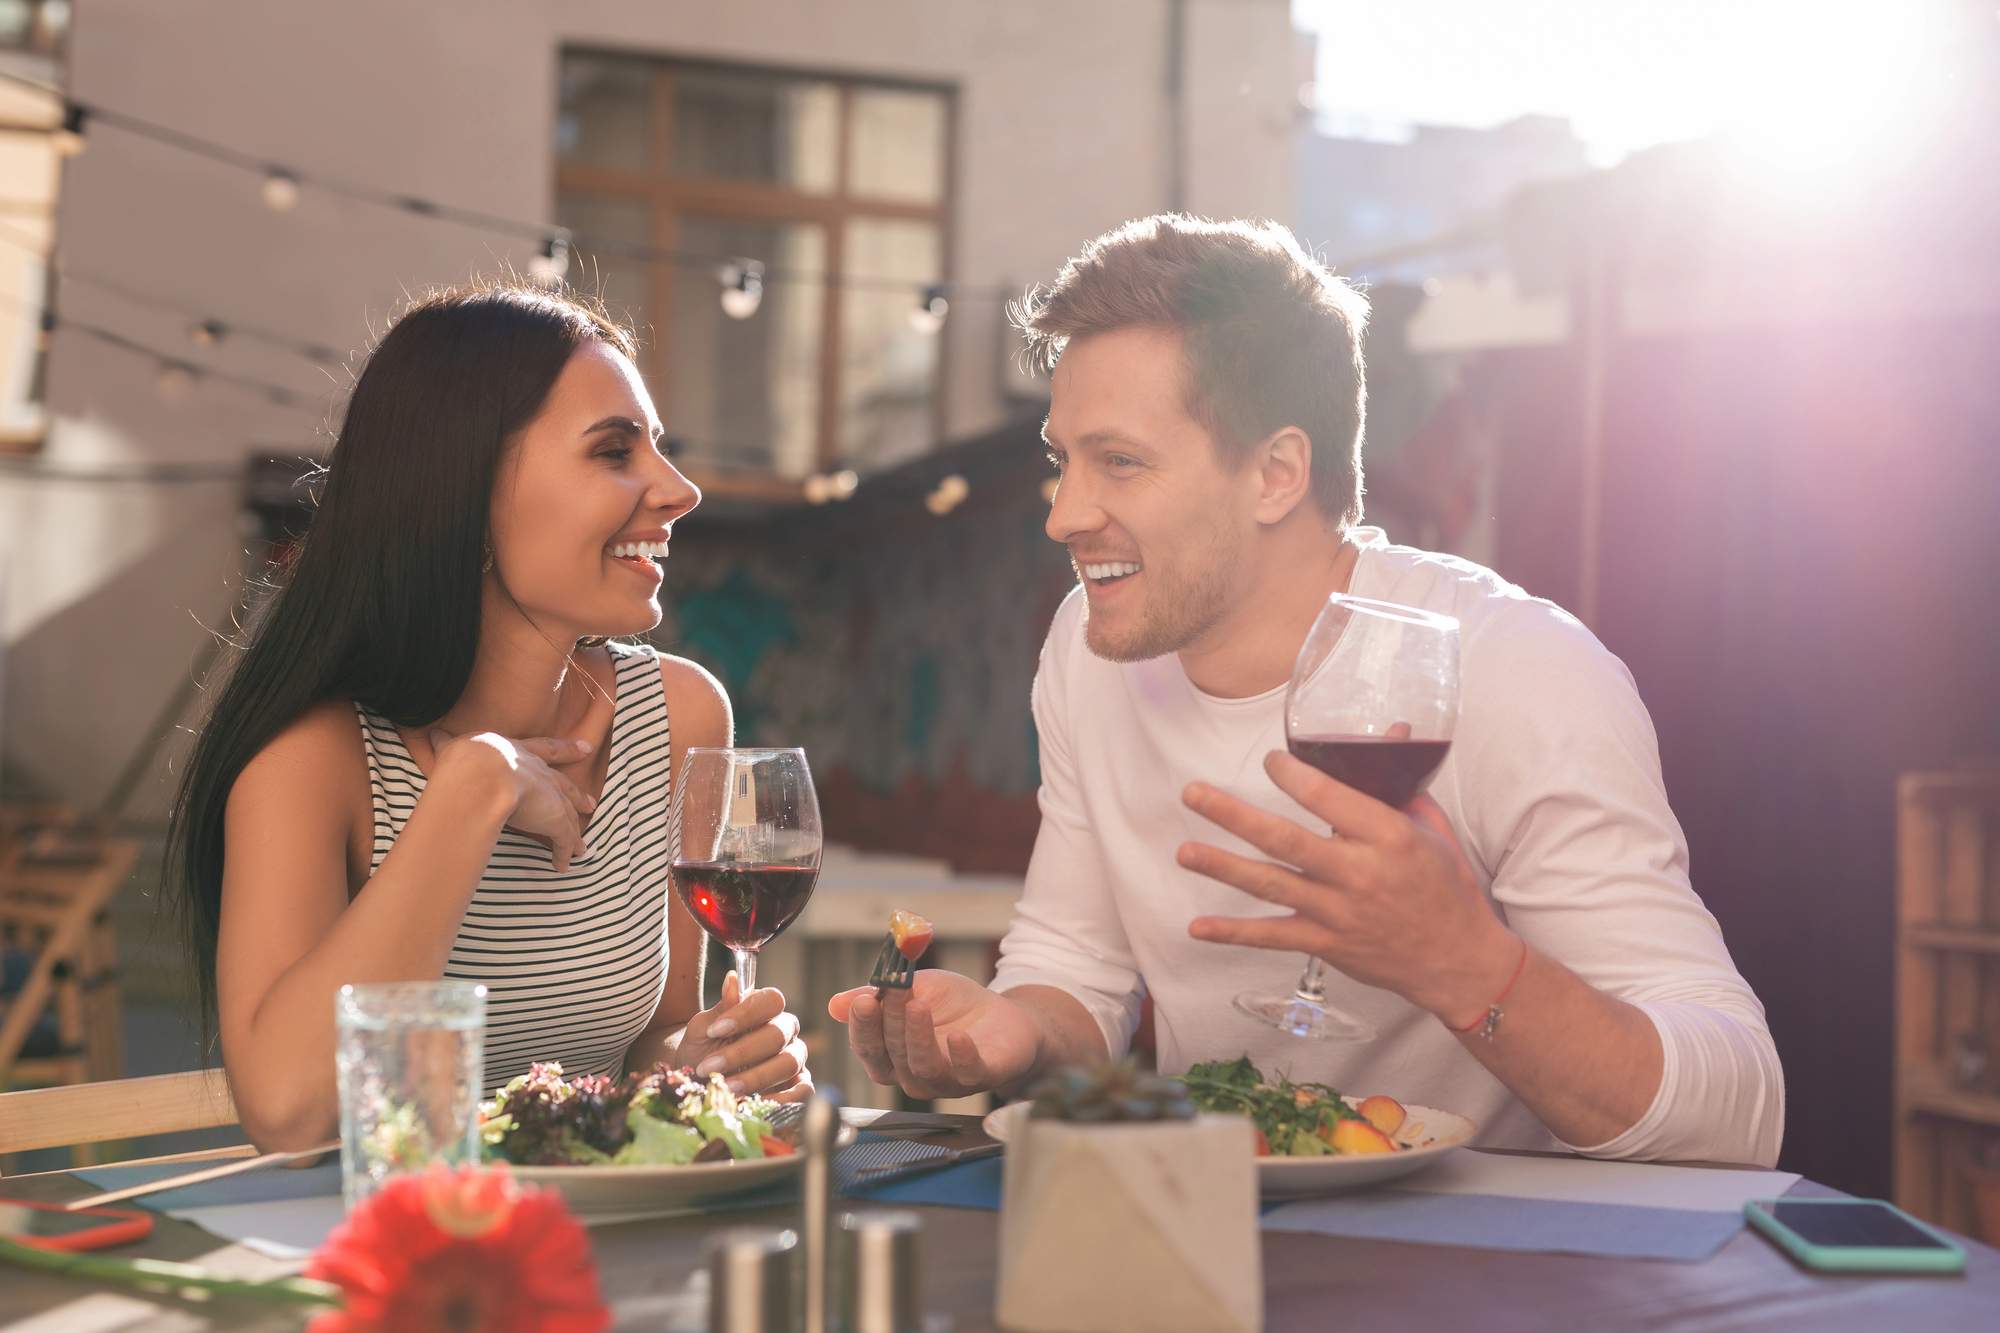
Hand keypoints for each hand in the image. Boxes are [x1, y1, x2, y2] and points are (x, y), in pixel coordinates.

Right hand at [431, 729, 595, 871]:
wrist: (482, 774)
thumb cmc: (468, 758)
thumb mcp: (459, 747)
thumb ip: (450, 745)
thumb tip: (435, 735)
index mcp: (520, 754)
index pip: (548, 749)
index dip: (567, 749)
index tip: (585, 747)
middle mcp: (540, 775)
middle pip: (565, 786)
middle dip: (578, 795)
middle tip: (592, 803)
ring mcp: (549, 797)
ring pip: (568, 816)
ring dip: (574, 832)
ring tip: (582, 845)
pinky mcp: (553, 820)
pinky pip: (562, 841)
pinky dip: (564, 854)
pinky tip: (563, 866)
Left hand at [675, 971, 811, 1101]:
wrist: (701, 1083)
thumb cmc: (702, 1051)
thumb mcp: (701, 1031)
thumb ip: (719, 1009)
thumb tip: (732, 979)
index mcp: (765, 1011)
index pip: (771, 1000)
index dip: (746, 1013)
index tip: (715, 1029)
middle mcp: (785, 1032)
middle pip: (778, 1034)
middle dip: (741, 1052)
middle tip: (710, 1066)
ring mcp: (795, 1059)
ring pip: (788, 1062)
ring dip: (754, 1077)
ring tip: (726, 1088)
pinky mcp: (799, 1087)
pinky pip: (802, 1092)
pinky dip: (779, 1099)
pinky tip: (753, 1103)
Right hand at [829, 971, 1041, 1099]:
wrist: (1003, 1014)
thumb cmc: (954, 1006)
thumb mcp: (916, 990)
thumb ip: (880, 996)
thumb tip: (836, 1004)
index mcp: (893, 1057)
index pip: (869, 1048)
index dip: (863, 1027)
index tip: (862, 1001)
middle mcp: (915, 1075)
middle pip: (894, 1054)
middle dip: (892, 1019)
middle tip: (896, 989)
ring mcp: (948, 1080)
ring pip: (924, 1068)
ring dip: (918, 1038)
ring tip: (918, 1006)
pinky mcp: (983, 1076)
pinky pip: (968, 1074)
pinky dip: (962, 1057)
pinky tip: (957, 1037)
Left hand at [1179, 750, 1520, 1025]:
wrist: (1458, 960)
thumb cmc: (1447, 888)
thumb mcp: (1434, 830)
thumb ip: (1402, 786)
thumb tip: (1395, 732)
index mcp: (1387, 837)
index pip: (1329, 798)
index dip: (1292, 775)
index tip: (1270, 760)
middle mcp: (1358, 873)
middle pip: (1285, 840)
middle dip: (1234, 815)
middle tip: (1194, 793)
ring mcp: (1338, 912)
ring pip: (1271, 885)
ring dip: (1223, 867)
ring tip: (1185, 852)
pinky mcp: (1327, 944)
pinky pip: (1272, 938)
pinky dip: (1233, 934)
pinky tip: (1198, 927)